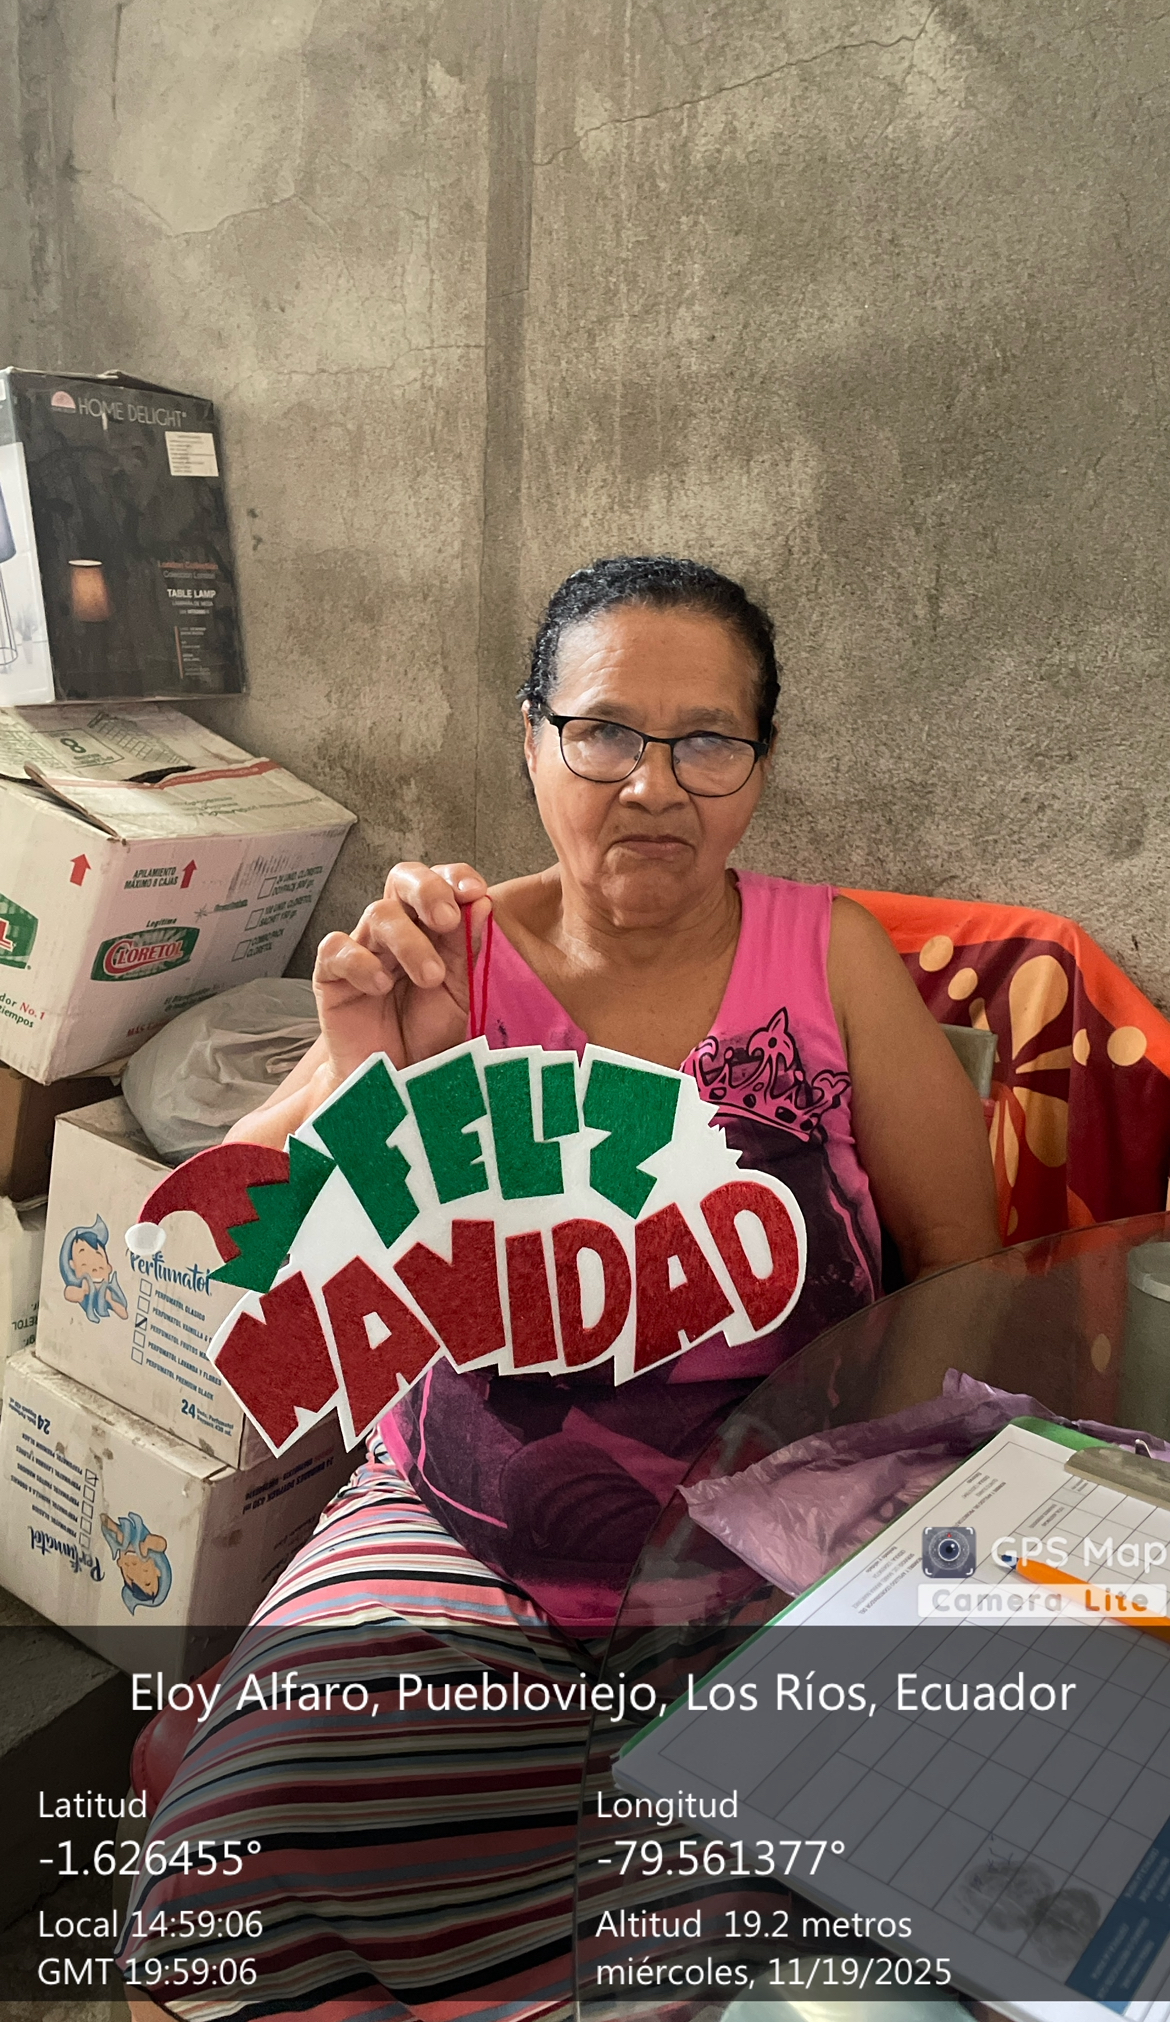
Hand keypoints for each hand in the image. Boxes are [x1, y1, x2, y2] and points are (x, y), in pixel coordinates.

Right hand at [312, 862, 491, 1084]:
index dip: (454, 877)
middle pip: (402, 879)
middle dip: (427, 890)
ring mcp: (362, 947)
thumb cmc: (428, 1035)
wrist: (395, 1086)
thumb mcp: (460, 993)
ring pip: (377, 914)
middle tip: (447, 920)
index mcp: (431, 926)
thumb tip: (482, 903)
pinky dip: (362, 963)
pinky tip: (381, 987)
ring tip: (429, 978)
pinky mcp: (330, 974)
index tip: (475, 891)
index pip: (439, 881)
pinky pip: (337, 948)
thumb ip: (468, 950)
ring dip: (408, 942)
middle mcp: (396, 929)